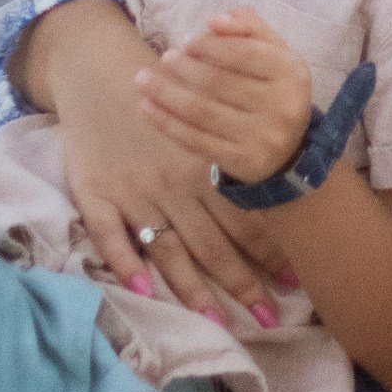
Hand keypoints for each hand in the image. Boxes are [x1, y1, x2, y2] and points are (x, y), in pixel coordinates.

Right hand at [27, 0, 288, 322]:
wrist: (100, 69)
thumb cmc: (167, 91)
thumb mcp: (208, 114)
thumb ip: (233, 158)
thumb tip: (276, 194)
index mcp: (205, 165)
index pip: (245, 217)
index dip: (270, 251)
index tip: (295, 282)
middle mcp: (174, 185)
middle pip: (213, 244)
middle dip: (243, 284)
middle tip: (269, 318)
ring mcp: (135, 193)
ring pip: (168, 250)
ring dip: (194, 290)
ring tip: (218, 322)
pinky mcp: (97, 195)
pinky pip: (111, 237)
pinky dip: (125, 264)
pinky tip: (144, 290)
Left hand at [136, 9, 314, 185]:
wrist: (289, 148)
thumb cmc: (273, 88)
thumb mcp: (273, 52)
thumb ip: (249, 26)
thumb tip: (215, 20)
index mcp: (291, 73)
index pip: (244, 53)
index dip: (211, 45)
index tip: (186, 41)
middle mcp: (281, 106)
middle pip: (220, 83)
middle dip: (186, 68)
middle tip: (166, 58)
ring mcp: (261, 137)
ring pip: (203, 112)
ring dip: (167, 94)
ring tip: (144, 79)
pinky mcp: (241, 161)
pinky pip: (196, 140)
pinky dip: (166, 123)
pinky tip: (146, 107)